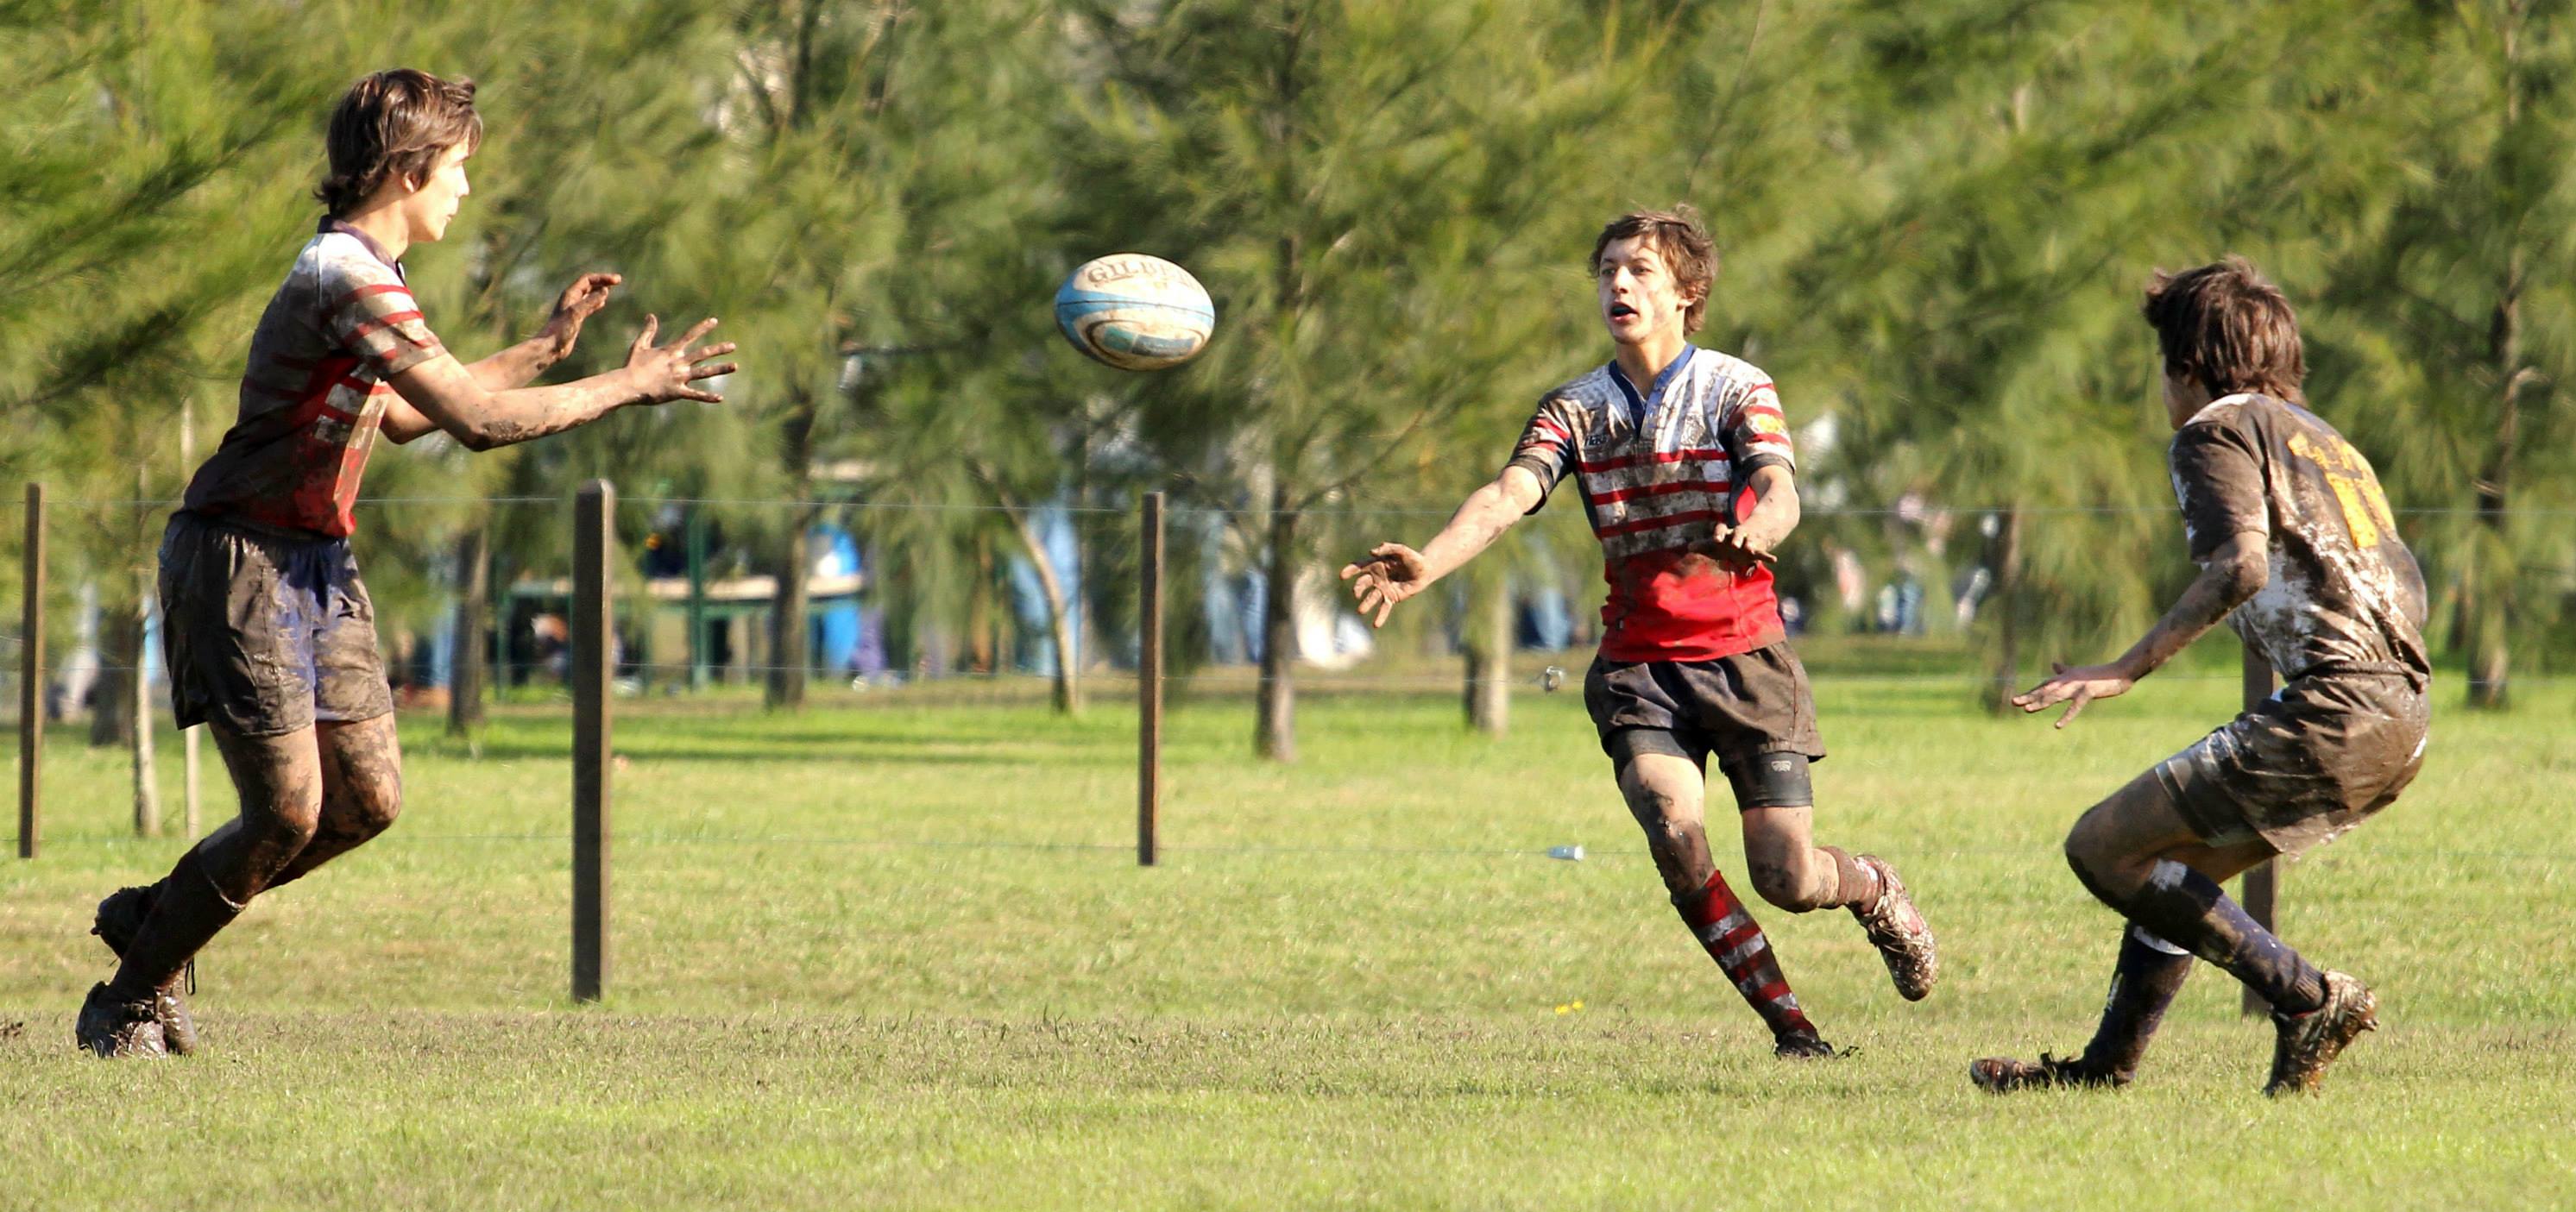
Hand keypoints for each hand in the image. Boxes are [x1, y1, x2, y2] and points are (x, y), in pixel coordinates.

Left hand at [539, 272, 621, 359]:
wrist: (551, 346)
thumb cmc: (560, 329)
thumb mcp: (577, 313)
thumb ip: (591, 301)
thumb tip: (605, 290)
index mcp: (570, 294)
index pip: (588, 280)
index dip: (603, 278)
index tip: (617, 280)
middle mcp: (572, 299)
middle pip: (589, 285)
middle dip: (603, 281)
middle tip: (618, 281)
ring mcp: (574, 309)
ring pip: (589, 294)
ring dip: (600, 290)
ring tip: (611, 288)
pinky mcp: (576, 318)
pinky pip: (588, 305)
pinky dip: (596, 302)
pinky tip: (602, 303)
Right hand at [624, 316, 739, 403]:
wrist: (627, 384)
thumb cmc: (632, 365)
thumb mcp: (640, 345)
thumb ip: (648, 331)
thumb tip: (651, 315)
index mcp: (671, 351)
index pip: (690, 336)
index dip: (703, 327)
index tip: (715, 321)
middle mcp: (678, 363)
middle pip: (703, 354)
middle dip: (719, 349)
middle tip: (733, 345)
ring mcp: (679, 377)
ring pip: (704, 372)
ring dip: (721, 368)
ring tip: (735, 366)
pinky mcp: (677, 392)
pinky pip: (695, 395)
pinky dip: (708, 397)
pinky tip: (720, 398)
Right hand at [1339, 542, 1429, 626]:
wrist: (1425, 571)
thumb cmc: (1412, 558)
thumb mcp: (1401, 550)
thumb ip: (1387, 548)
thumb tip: (1371, 552)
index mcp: (1376, 564)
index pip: (1360, 567)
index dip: (1350, 570)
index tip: (1342, 576)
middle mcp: (1376, 577)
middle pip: (1363, 583)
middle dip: (1358, 588)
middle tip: (1356, 593)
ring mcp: (1383, 588)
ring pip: (1371, 597)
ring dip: (1366, 604)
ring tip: (1360, 611)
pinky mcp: (1391, 598)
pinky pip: (1384, 607)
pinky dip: (1380, 616)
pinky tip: (1375, 625)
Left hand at [1706, 522, 1778, 566]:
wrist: (1750, 534)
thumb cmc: (1727, 543)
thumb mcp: (1715, 545)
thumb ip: (1703, 546)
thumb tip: (1689, 547)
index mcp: (1726, 533)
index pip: (1721, 529)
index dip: (1719, 533)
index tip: (1716, 540)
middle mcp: (1737, 535)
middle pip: (1737, 534)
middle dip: (1735, 539)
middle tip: (1733, 545)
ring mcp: (1748, 541)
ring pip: (1749, 541)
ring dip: (1749, 545)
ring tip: (1749, 549)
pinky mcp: (1757, 549)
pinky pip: (1763, 553)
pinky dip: (1768, 556)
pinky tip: (1774, 560)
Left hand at [2012, 661, 2134, 728]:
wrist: (2120, 672)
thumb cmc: (2100, 674)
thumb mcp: (2079, 672)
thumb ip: (2064, 670)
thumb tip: (2053, 664)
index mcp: (2065, 677)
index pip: (2044, 686)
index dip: (2031, 693)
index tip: (2018, 699)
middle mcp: (2068, 680)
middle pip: (2045, 690)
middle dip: (2029, 696)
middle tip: (2013, 702)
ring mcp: (2077, 686)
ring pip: (2055, 696)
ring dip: (2041, 703)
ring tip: (2027, 710)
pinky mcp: (2088, 692)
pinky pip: (2075, 706)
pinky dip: (2066, 716)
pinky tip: (2057, 726)